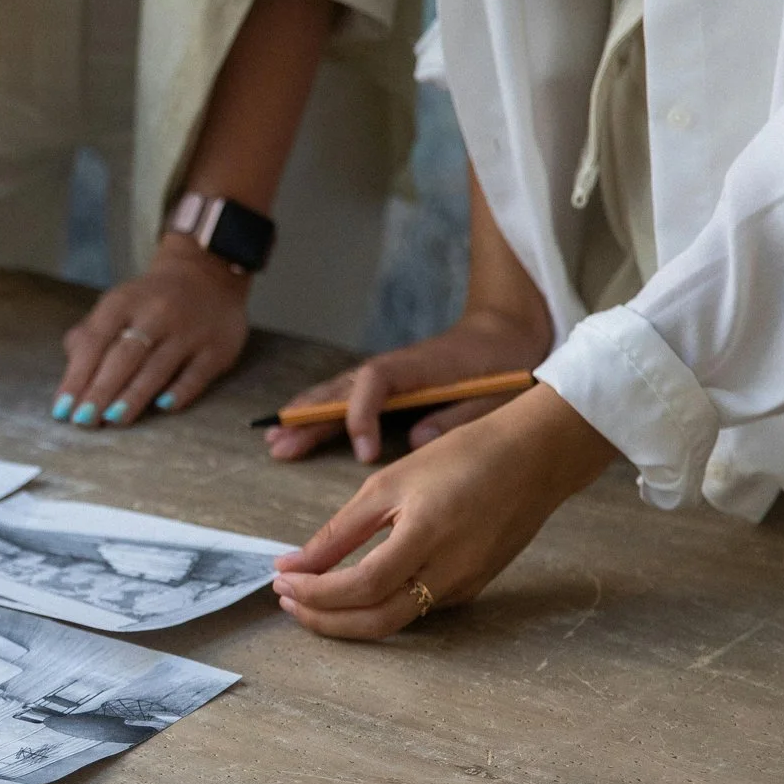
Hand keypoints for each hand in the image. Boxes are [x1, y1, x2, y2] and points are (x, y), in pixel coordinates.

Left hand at [53, 234, 248, 427]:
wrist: (206, 274)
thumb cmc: (148, 302)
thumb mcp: (116, 306)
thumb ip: (90, 336)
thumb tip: (72, 373)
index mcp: (123, 302)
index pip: (94, 342)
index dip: (76, 376)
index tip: (62, 409)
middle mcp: (156, 313)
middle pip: (124, 357)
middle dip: (101, 390)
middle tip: (83, 420)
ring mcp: (189, 331)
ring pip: (157, 367)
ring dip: (133, 396)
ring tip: (113, 419)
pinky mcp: (217, 348)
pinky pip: (196, 374)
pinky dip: (179, 391)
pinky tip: (162, 407)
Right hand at [264, 304, 550, 463]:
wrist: (508, 332)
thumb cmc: (505, 362)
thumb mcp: (494, 393)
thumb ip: (458, 415)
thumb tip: (419, 440)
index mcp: (417, 366)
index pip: (374, 384)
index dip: (362, 416)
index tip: (364, 452)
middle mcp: (393, 367)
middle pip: (341, 389)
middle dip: (309, 417)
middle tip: (279, 444)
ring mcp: (387, 374)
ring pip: (336, 392)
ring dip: (305, 414)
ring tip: (275, 440)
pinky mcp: (388, 383)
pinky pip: (346, 396)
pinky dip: (320, 410)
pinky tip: (299, 426)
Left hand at [270, 385, 619, 638]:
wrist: (536, 457)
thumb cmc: (462, 457)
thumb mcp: (390, 482)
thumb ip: (340, 531)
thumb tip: (293, 564)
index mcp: (427, 536)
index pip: (361, 586)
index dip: (316, 593)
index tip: (282, 583)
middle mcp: (451, 571)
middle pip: (378, 620)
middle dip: (325, 619)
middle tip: (288, 602)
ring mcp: (465, 585)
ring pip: (397, 621)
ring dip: (348, 618)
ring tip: (310, 599)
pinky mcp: (472, 587)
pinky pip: (417, 608)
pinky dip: (378, 607)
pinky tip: (353, 590)